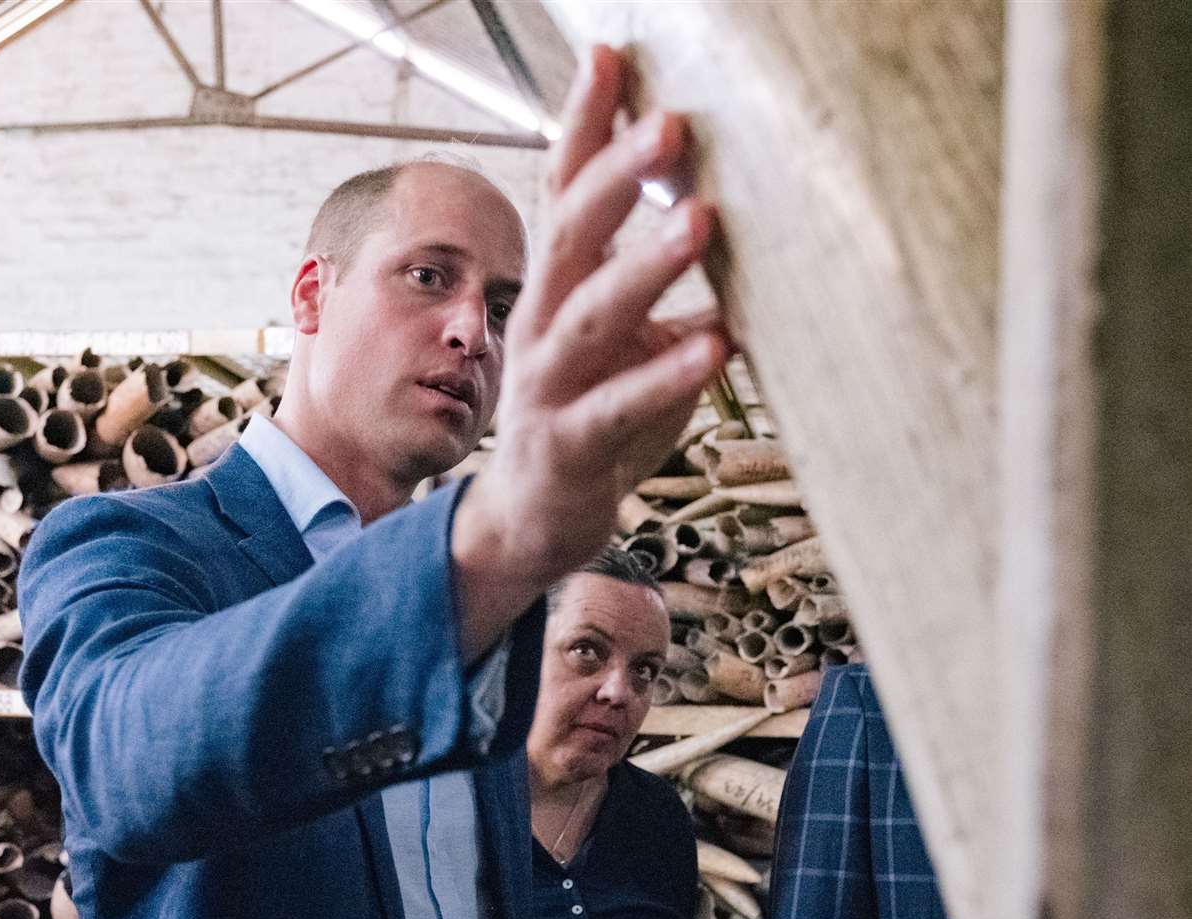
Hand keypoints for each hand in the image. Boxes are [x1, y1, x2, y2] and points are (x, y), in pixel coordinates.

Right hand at [453, 45, 726, 656]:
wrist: (535, 517)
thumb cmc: (594, 415)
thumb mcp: (625, 339)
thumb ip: (660, 284)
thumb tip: (726, 214)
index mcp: (557, 288)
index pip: (564, 191)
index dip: (586, 126)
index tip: (613, 57)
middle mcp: (542, 324)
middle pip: (570, 235)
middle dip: (616, 174)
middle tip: (672, 124)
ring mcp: (548, 386)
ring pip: (591, 315)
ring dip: (645, 266)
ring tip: (701, 219)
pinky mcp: (569, 444)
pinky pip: (618, 406)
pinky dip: (665, 374)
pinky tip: (717, 345)